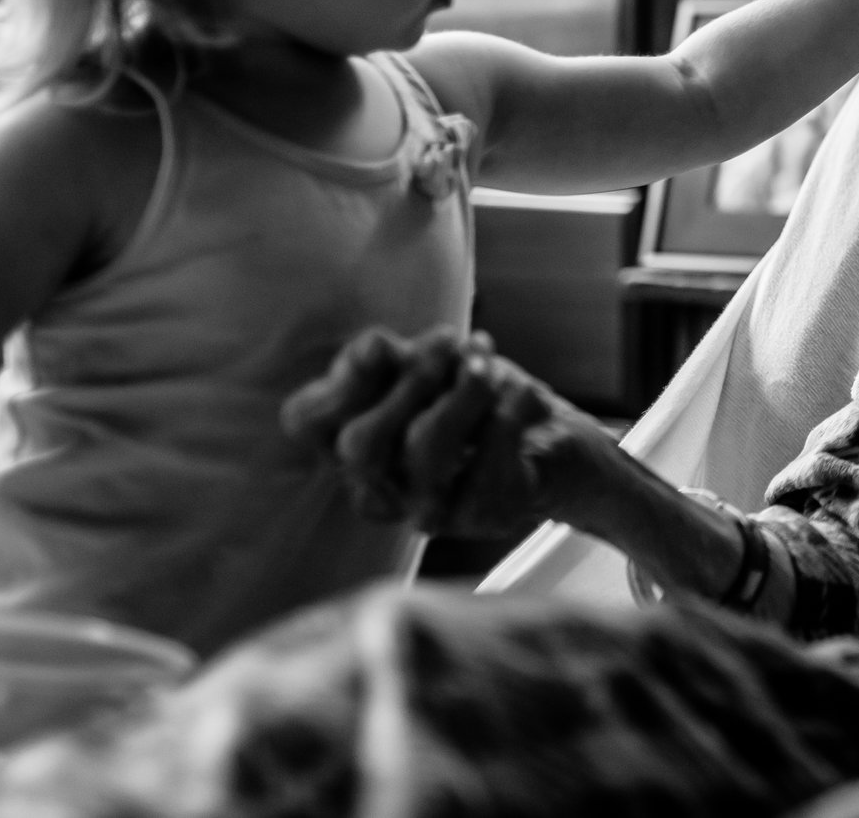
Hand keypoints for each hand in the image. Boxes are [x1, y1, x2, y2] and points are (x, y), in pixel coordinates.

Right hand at [282, 328, 618, 536]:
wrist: (553, 439)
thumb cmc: (474, 395)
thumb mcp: (426, 364)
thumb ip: (390, 358)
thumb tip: (374, 348)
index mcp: (349, 446)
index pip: (305, 424)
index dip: (337, 383)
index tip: (382, 344)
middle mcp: (377, 489)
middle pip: (360, 445)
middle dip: (409, 380)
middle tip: (450, 341)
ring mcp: (428, 511)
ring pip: (424, 449)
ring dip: (465, 389)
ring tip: (489, 358)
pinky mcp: (483, 517)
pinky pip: (488, 463)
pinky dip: (510, 411)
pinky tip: (523, 391)